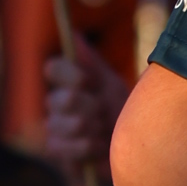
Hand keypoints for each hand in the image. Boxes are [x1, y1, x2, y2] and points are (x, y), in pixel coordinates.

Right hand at [42, 43, 127, 182]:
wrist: (133, 146)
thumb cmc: (122, 110)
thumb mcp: (111, 83)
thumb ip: (92, 63)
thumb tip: (74, 35)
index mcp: (66, 81)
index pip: (53, 68)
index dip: (73, 76)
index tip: (92, 82)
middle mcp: (55, 101)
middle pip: (63, 99)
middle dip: (92, 107)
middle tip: (106, 111)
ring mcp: (54, 126)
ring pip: (65, 124)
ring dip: (94, 128)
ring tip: (105, 130)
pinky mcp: (57, 150)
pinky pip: (65, 147)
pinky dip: (89, 147)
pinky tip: (100, 146)